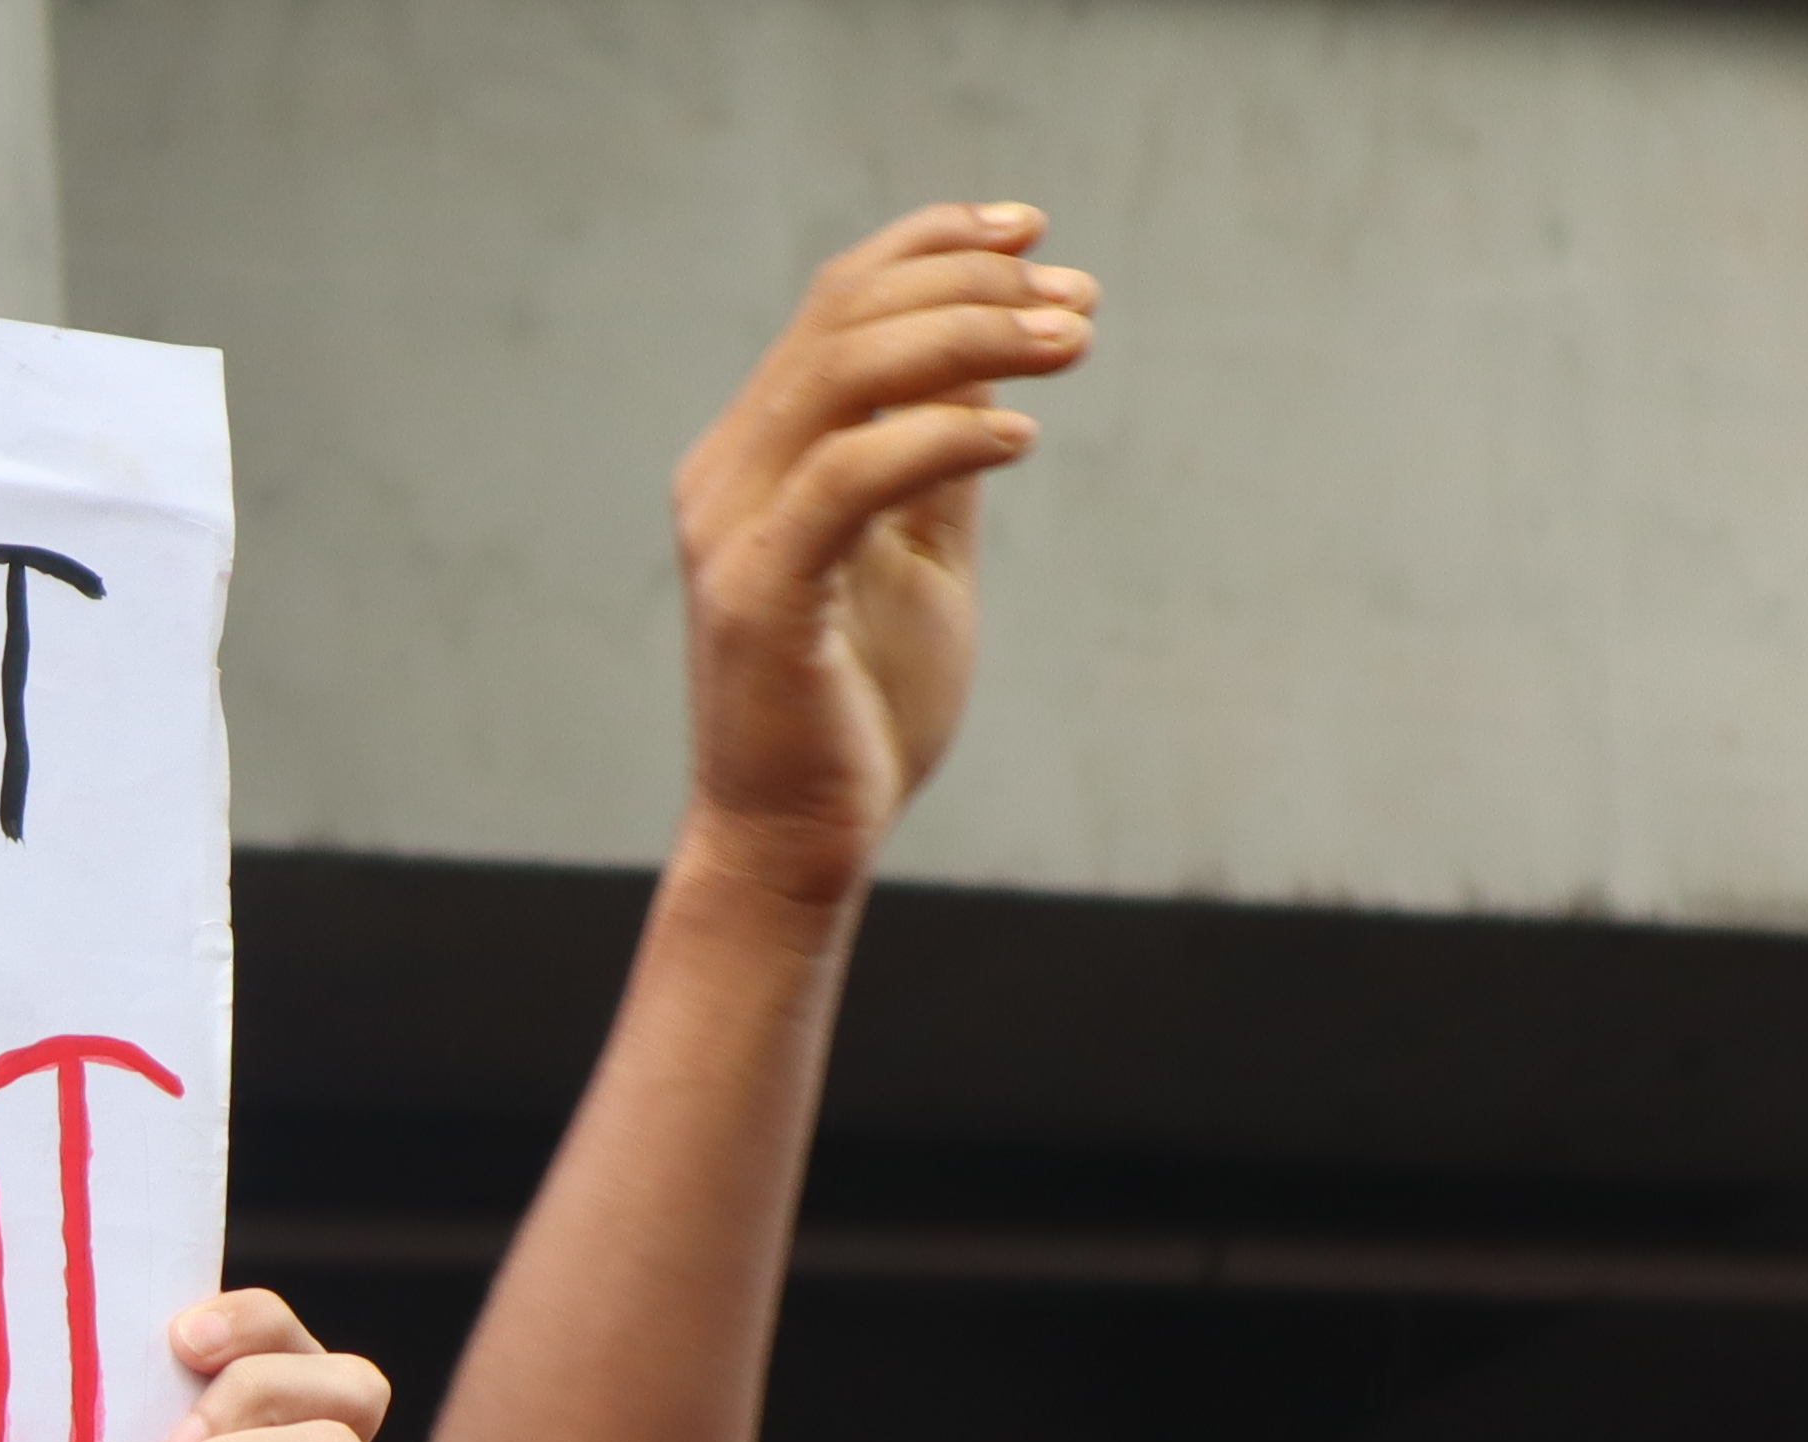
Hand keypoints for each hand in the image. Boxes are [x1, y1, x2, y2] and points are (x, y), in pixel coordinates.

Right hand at [670, 203, 1094, 906]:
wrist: (798, 842)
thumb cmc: (863, 707)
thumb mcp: (923, 554)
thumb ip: (941, 457)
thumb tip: (999, 354)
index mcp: (759, 452)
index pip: (837, 302)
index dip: (935, 244)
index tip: (1038, 234)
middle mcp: (728, 473)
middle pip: (843, 317)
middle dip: (974, 284)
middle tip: (1079, 300)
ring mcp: (733, 530)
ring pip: (841, 375)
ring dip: (971, 338)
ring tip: (1073, 342)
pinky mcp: (758, 594)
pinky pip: (848, 477)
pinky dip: (939, 437)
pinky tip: (1022, 436)